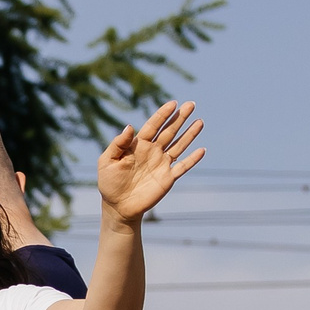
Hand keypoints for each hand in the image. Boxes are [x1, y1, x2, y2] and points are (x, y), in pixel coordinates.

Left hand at [97, 101, 205, 222]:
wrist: (118, 206)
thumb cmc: (109, 182)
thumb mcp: (107, 161)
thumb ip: (118, 144)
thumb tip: (130, 126)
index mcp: (138, 145)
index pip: (153, 126)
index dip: (162, 114)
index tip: (173, 103)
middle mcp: (153, 151)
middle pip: (169, 131)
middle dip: (180, 118)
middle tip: (191, 104)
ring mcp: (162, 164)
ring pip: (179, 145)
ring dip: (190, 134)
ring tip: (200, 122)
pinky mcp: (168, 178)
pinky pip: (183, 166)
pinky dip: (192, 159)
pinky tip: (202, 150)